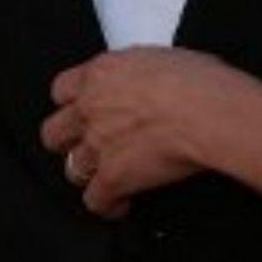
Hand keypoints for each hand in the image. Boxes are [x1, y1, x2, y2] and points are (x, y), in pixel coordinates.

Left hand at [41, 46, 232, 217]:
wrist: (207, 111)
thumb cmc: (197, 80)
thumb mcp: (158, 56)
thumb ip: (133, 73)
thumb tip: (142, 82)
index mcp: (101, 73)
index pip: (61, 89)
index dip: (72, 102)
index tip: (82, 109)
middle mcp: (91, 107)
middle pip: (54, 132)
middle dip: (68, 141)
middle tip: (87, 144)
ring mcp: (98, 145)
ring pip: (71, 169)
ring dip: (89, 172)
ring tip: (107, 174)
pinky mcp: (112, 178)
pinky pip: (94, 201)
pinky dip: (107, 205)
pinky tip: (122, 203)